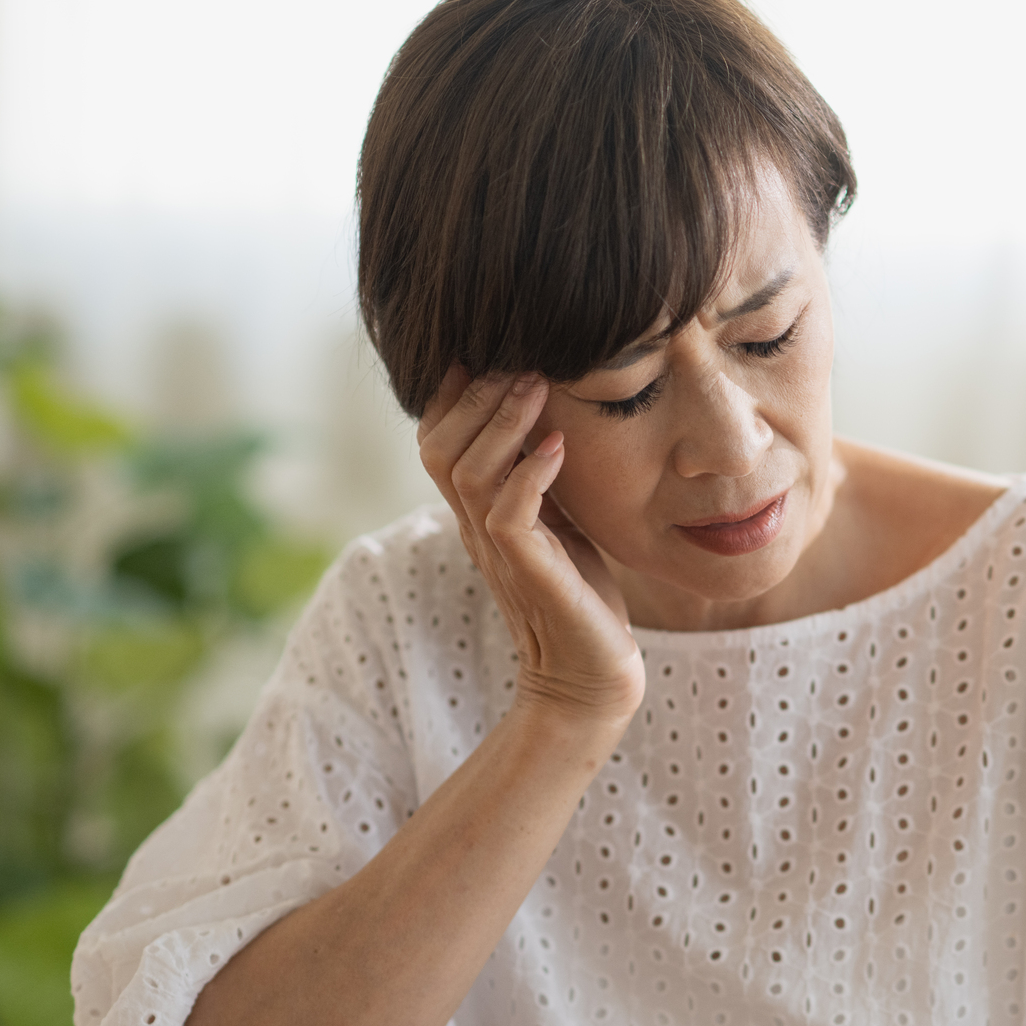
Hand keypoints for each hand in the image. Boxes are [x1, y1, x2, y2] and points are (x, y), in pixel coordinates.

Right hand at [418, 368, 644, 723]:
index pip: (436, 438)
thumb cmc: (580, 593)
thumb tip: (549, 410)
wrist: (590, 673)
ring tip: (538, 387)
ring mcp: (497, 549)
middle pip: (438, 446)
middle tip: (519, 359)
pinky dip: (531, 473)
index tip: (491, 352)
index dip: (451, 393)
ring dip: (503, 422)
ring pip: (468, 471)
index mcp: (476, 509)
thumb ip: (540, 473)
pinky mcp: (528, 570)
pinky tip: (559, 447)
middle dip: (475, 395)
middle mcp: (474, 525)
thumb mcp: (557, 519)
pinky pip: (508, 512)